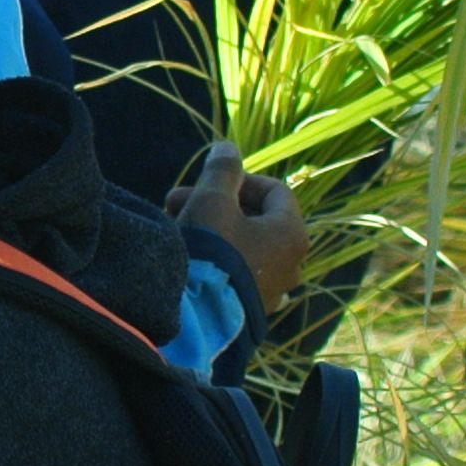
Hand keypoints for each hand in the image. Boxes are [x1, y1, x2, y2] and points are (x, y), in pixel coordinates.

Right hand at [167, 141, 306, 312]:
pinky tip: (186, 257)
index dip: (240, 179)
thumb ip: (223, 171)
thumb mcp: (212, 201)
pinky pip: (236, 271)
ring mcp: (273, 289)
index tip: (208, 182)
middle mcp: (291, 263)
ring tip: (173, 225)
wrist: (198, 318)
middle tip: (176, 200)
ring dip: (209, 228)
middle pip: (256, 218)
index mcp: (292, 233)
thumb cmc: (212, 252)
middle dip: (214, 203)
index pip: (275, 191)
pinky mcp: (251, 309)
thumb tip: (229, 148)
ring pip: (242, 244)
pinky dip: (216, 257)